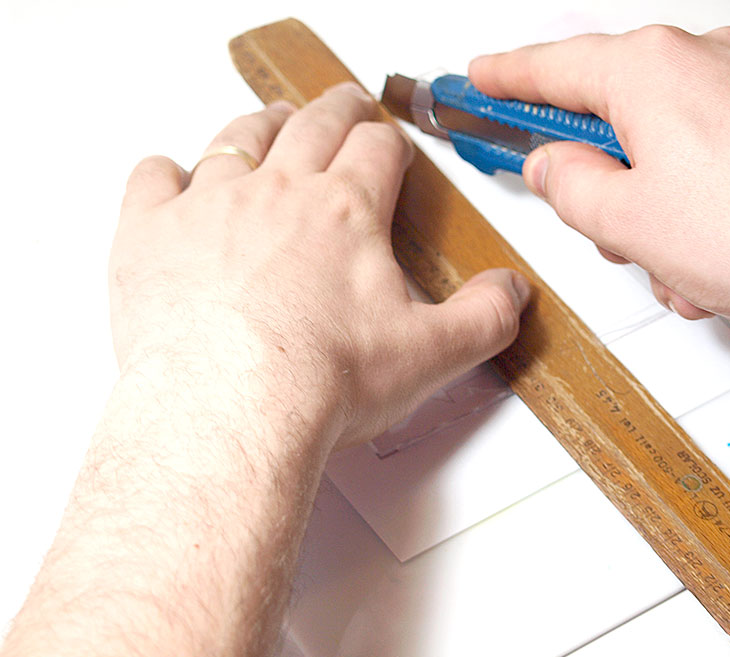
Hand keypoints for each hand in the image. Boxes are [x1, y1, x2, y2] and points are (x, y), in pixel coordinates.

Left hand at [112, 82, 528, 450]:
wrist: (230, 409)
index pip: (376, 149)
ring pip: (239, 137)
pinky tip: (175, 180)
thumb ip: (484, 318)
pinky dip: (166, 172)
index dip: (388, 142)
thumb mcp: (431, 354)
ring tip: (273, 122)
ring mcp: (210, 206)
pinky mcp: (151, 234)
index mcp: (346, 212)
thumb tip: (511, 293)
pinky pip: (154, 178)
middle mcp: (278, 193)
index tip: (389, 148)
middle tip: (343, 106)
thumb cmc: (319, 380)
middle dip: (336, 110)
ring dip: (261, 123)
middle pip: (313, 125)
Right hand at [470, 26, 729, 342]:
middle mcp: (707, 59)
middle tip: (602, 222)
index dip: (507, 79)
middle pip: (617, 115)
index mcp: (651, 70)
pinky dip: (704, 203)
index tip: (482, 79)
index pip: (553, 67)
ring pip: (670, 146)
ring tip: (678, 259)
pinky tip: (715, 253)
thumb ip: (570, 189)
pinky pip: (718, 156)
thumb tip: (556, 169)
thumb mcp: (627, 222)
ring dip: (659, 208)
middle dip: (605, 182)